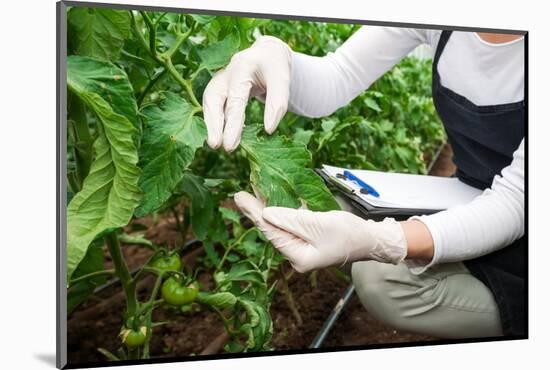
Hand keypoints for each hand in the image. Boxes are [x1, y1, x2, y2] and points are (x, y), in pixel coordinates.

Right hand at [202, 36, 291, 151]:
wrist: (268, 52)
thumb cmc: (275, 66)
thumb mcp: (283, 79)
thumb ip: (277, 103)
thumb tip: (268, 130)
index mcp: (243, 66)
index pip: (236, 98)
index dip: (233, 123)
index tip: (230, 145)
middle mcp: (227, 72)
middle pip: (214, 98)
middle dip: (213, 123)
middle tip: (216, 145)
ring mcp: (220, 79)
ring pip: (209, 101)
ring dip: (210, 123)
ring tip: (215, 144)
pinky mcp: (220, 88)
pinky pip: (213, 104)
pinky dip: (214, 120)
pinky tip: (219, 135)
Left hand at [234, 191, 407, 272]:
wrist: (370, 240)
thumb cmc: (348, 233)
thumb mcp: (318, 224)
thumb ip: (291, 219)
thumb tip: (266, 213)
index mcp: (298, 257)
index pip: (270, 232)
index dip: (253, 213)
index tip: (239, 197)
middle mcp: (296, 255)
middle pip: (272, 230)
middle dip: (257, 211)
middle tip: (240, 194)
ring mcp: (302, 248)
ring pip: (280, 226)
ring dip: (267, 209)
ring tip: (252, 193)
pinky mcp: (308, 239)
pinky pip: (290, 224)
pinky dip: (281, 211)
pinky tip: (272, 200)